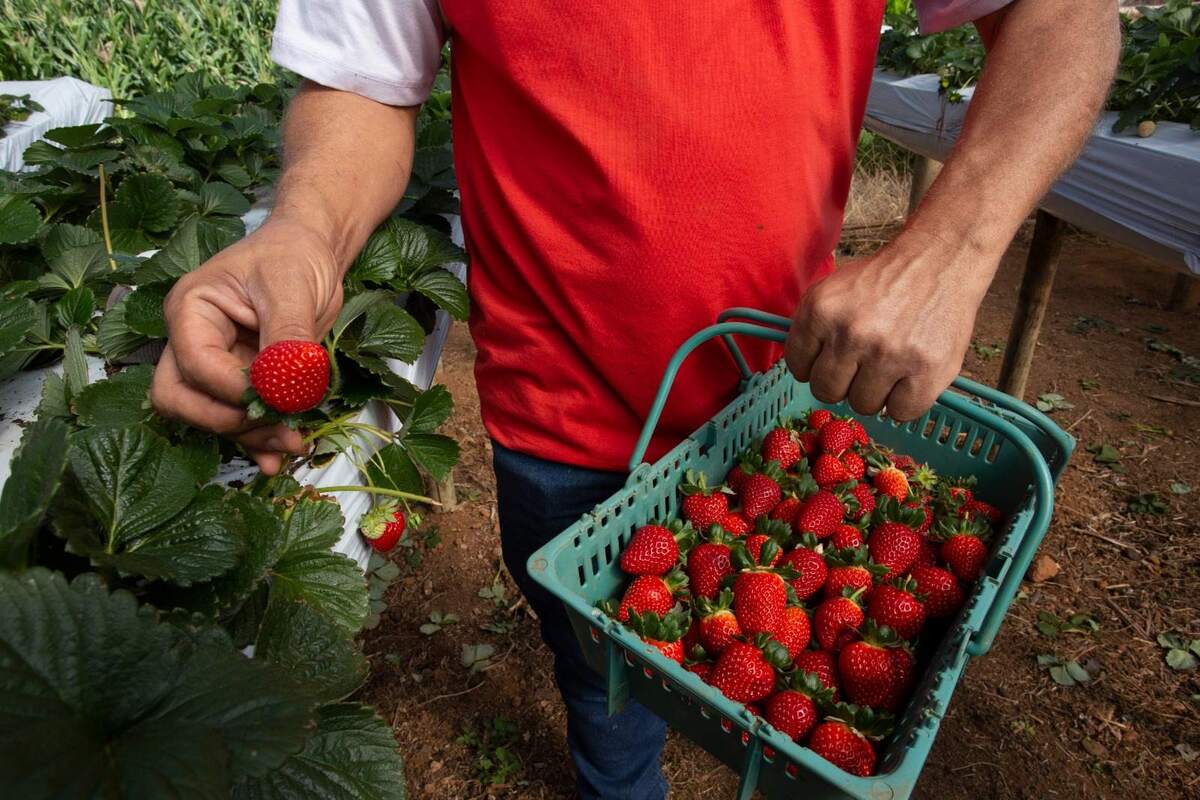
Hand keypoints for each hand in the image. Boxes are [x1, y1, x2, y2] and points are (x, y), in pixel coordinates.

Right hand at [150, 217, 344, 473]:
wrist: (312, 252)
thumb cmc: (293, 255)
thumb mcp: (293, 287)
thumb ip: (287, 335)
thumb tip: (285, 385)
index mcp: (192, 310)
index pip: (195, 364)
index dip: (231, 389)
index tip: (274, 397)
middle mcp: (193, 341)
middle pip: (180, 398)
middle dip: (226, 421)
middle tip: (277, 427)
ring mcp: (216, 364)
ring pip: (209, 416)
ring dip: (249, 437)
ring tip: (293, 445)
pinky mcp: (241, 381)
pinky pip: (238, 420)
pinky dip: (257, 441)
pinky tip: (278, 457)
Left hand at [784, 233, 994, 420]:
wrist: (939, 260)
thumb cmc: (883, 281)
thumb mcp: (832, 291)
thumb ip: (811, 329)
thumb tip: (803, 371)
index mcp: (820, 311)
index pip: (798, 368)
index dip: (815, 366)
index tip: (832, 359)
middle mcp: (852, 334)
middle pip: (827, 392)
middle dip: (842, 382)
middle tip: (862, 365)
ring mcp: (890, 354)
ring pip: (863, 406)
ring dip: (875, 392)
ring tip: (890, 366)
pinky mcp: (927, 371)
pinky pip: (901, 413)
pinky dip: (905, 402)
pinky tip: (909, 378)